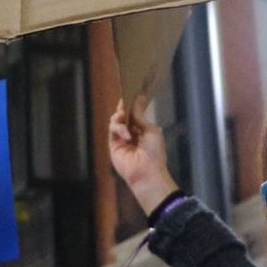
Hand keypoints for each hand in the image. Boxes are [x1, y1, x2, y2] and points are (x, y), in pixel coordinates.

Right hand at [108, 97, 178, 214]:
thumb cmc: (154, 152)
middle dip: (123, 108)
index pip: (134, 114)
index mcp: (142, 130)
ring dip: (120, 117)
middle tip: (124, 103)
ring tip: (125, 120)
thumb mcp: (150, 129)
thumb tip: (139, 97)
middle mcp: (131, 133)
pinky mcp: (113, 145)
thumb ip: (140, 115)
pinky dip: (118, 128)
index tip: (131, 93)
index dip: (131, 104)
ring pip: (115, 120)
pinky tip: (126, 134)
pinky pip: (112, 130)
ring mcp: (121, 139)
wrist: (147, 172)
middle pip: (123, 115)